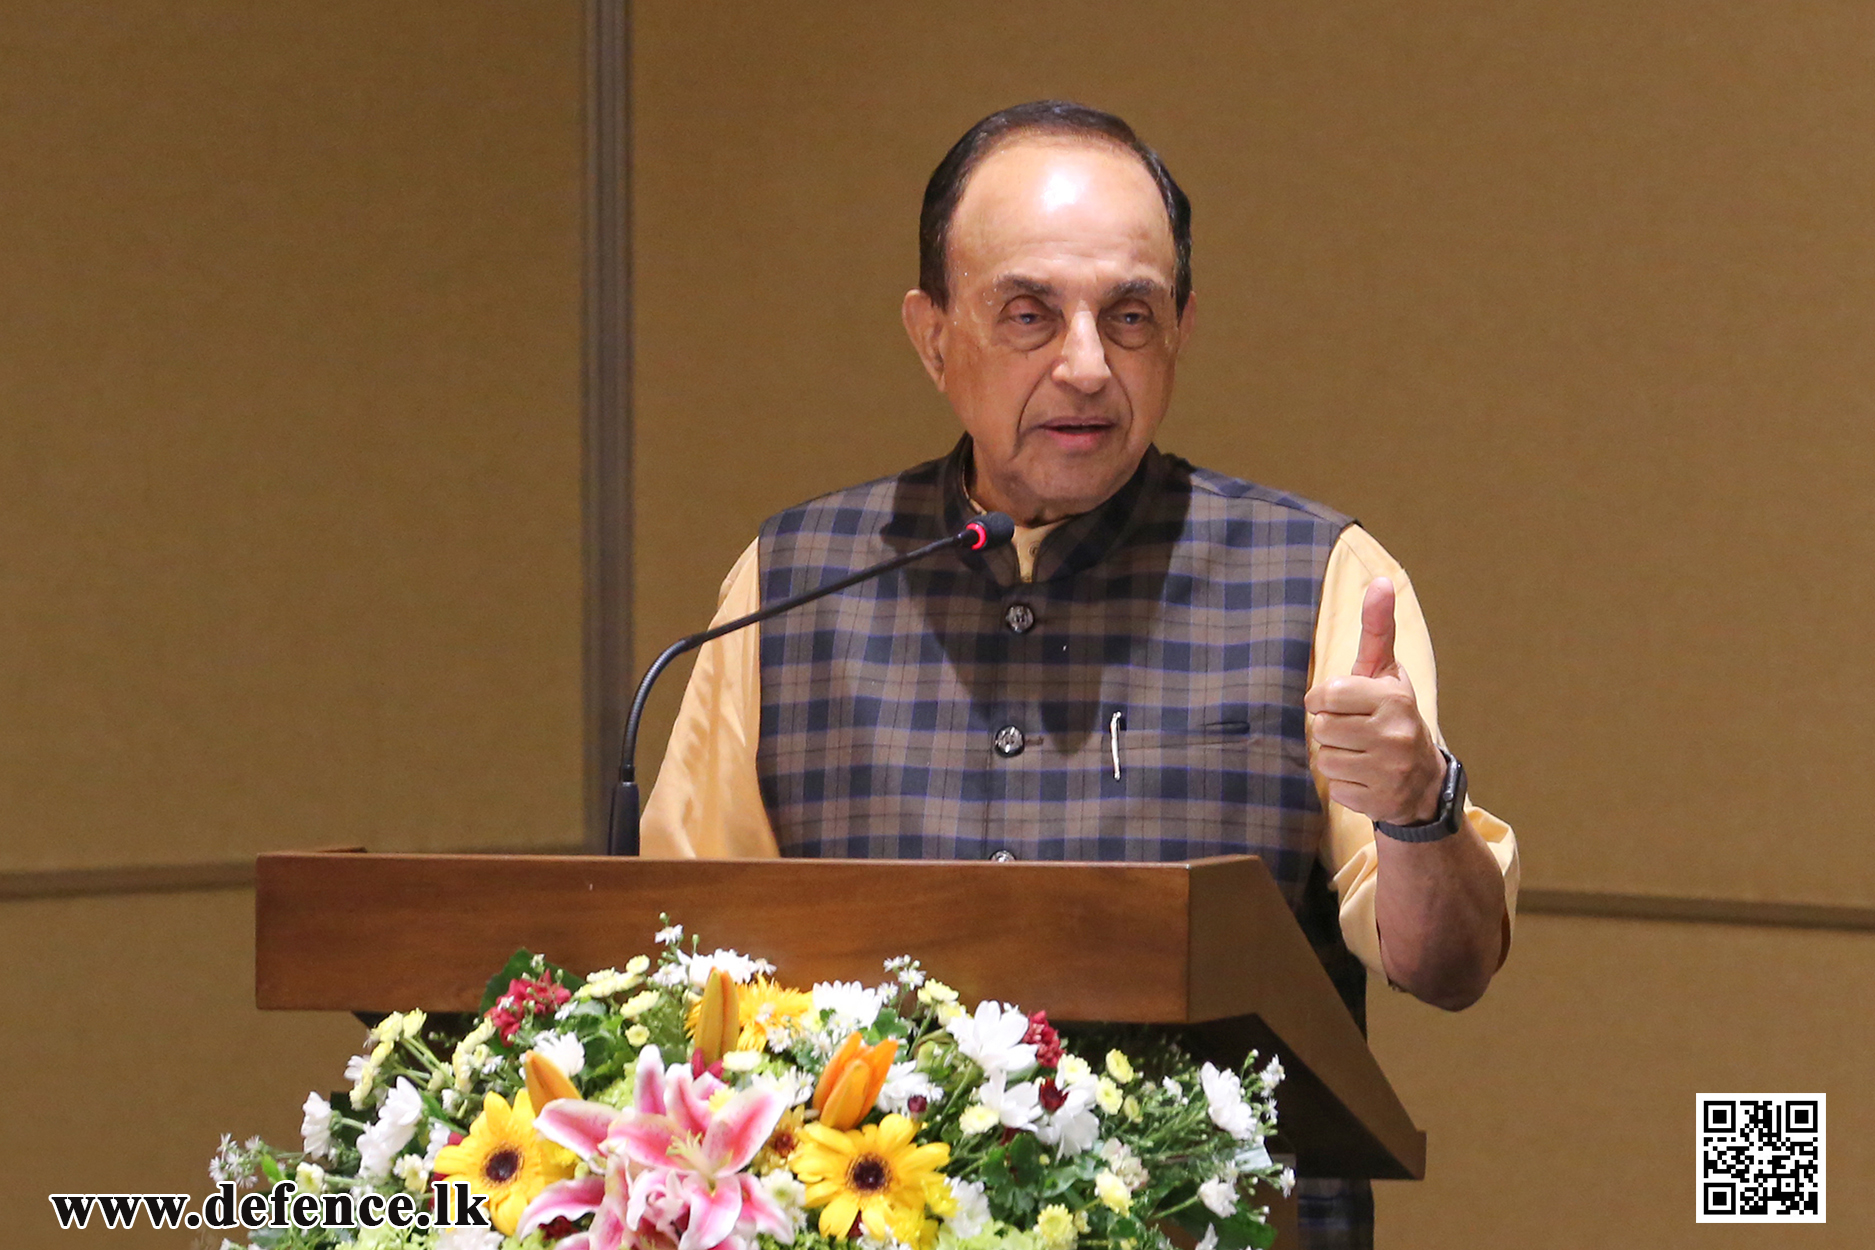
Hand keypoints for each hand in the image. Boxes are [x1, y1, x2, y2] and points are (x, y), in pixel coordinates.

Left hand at [1304, 577, 1447, 824]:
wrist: (1423, 779)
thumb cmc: (1392, 714)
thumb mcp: (1386, 672)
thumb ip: (1378, 629)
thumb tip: (1379, 580)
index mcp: (1393, 698)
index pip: (1326, 695)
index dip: (1323, 700)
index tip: (1339, 703)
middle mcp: (1394, 734)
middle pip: (1320, 728)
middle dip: (1330, 729)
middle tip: (1354, 730)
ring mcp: (1389, 771)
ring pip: (1324, 758)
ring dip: (1335, 756)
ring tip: (1360, 753)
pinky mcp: (1380, 801)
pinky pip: (1334, 788)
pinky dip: (1344, 784)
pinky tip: (1366, 776)